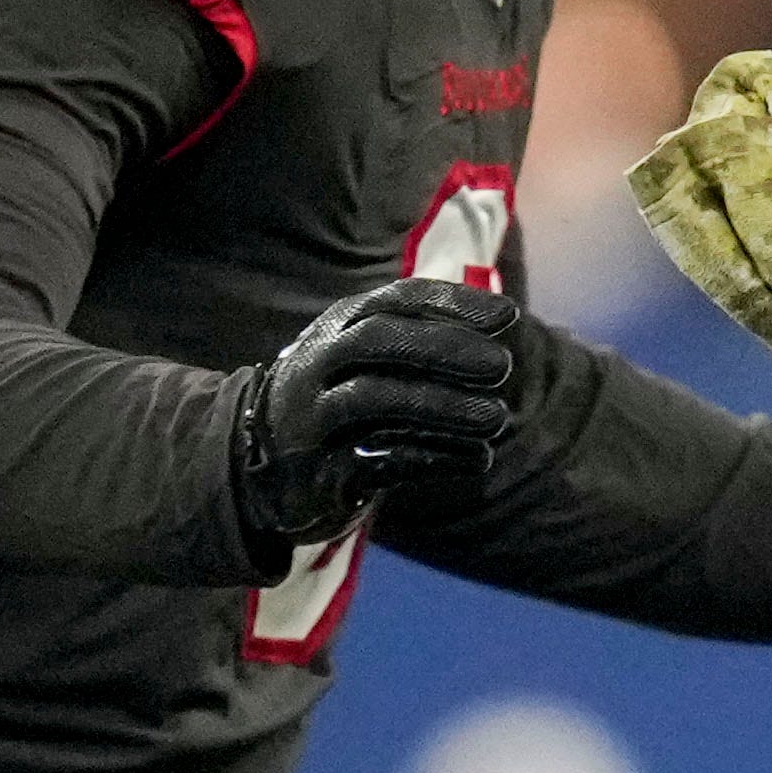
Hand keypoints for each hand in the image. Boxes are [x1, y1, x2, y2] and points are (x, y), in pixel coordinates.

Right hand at [231, 279, 515, 551]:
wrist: (264, 471)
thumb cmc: (340, 403)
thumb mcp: (367, 360)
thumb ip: (419, 340)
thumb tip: (501, 321)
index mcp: (339, 327)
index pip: (396, 301)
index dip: (452, 303)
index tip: (507, 315)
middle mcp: (320, 361)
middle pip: (379, 340)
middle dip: (444, 348)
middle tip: (501, 366)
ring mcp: (313, 414)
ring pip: (376, 397)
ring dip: (443, 406)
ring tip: (496, 418)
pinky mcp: (318, 466)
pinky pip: (379, 458)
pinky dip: (433, 457)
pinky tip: (478, 459)